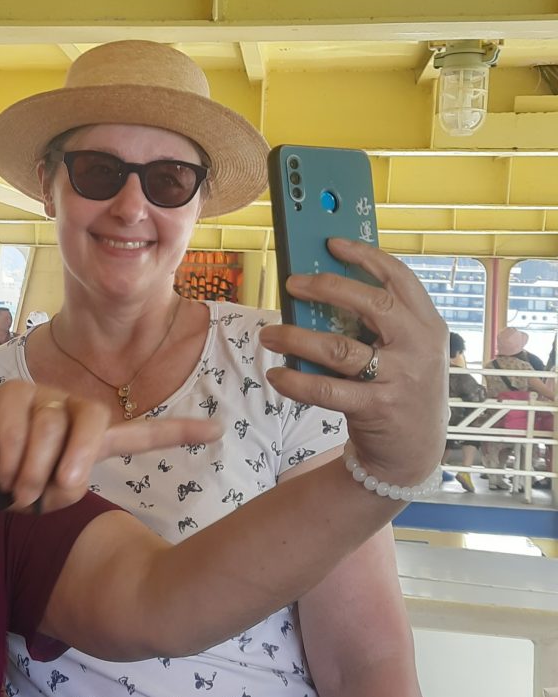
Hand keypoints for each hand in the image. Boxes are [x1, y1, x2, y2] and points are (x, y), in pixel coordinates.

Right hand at [0, 381, 220, 511]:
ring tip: (17, 491)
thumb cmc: (6, 478)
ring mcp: (41, 396)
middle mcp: (70, 409)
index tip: (218, 430)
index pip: (138, 433)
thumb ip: (63, 490)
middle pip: (96, 423)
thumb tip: (64, 481)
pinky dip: (8, 463)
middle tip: (56, 491)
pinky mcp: (9, 393)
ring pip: (51, 432)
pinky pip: (18, 430)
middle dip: (77, 464)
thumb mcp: (43, 495)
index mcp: (87, 436)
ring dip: (31, 475)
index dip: (177, 434)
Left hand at [259, 237, 448, 484]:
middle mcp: (419, 347)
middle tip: (291, 284)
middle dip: (326, 288)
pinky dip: (295, 381)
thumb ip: (378, 323)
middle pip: (371, 304)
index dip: (366, 256)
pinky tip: (277, 375)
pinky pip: (326, 389)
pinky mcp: (377, 408)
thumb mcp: (405, 350)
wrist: (414, 452)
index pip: (400, 278)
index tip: (332, 244)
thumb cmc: (399, 388)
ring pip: (339, 348)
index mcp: (428, 324)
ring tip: (269, 334)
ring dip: (296, 338)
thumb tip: (321, 289)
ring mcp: (400, 378)